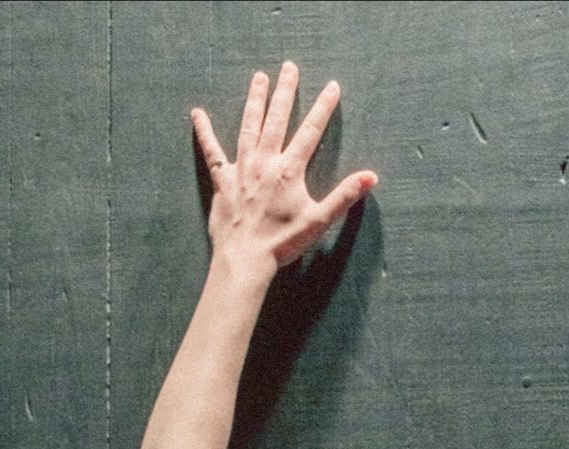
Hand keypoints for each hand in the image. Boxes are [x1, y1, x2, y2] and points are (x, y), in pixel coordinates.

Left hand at [192, 63, 376, 272]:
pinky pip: (211, 151)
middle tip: (288, 68)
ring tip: (259, 78)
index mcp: (289, 170)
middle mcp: (265, 162)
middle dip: (285, 92)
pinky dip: (204, 132)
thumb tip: (371, 177)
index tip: (332, 87)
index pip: (310, 131)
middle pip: (277, 119)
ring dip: (254, 101)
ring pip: (249, 126)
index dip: (323, 107)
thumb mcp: (319, 220)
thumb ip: (344, 196)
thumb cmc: (281, 243)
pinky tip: (197, 114)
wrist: (245, 259)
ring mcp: (242, 168)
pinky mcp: (222, 181)